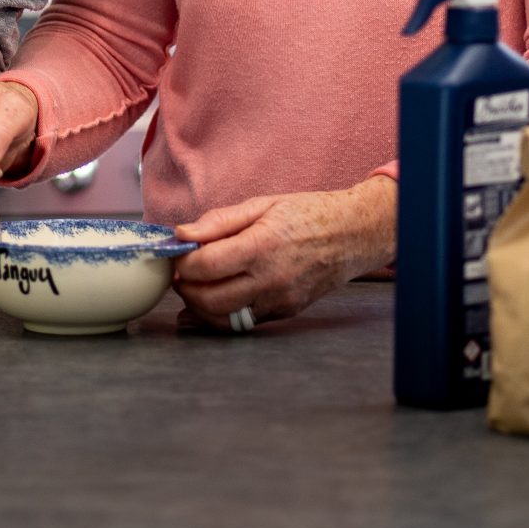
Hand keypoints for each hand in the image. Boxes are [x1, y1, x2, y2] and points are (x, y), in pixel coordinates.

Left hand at [170, 176, 397, 331]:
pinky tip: (210, 304)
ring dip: (198, 307)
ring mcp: (280, 300)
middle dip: (185, 289)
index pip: (207, 266)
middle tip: (179, 274)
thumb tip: (182, 234)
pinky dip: (221, 316)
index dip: (183, 263)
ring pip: (224, 319)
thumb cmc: (306, 214)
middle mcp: (272, 279)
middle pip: (210, 298)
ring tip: (193, 288)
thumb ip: (218, 221)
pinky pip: (244, 322)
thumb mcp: (261, 205)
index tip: (177, 255)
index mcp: (262, 246)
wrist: (351, 235)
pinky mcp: (285, 312)